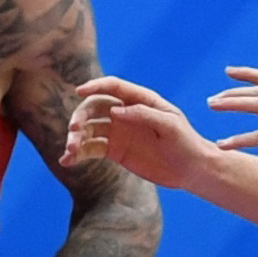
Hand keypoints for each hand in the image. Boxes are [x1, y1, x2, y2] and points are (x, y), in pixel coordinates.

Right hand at [63, 73, 223, 187]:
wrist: (191, 170)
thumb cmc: (186, 143)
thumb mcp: (170, 126)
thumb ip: (143, 115)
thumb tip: (115, 111)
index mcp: (140, 100)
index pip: (113, 87)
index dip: (95, 86)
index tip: (79, 91)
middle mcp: (125, 113)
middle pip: (94, 108)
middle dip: (80, 117)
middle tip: (74, 131)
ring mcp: (118, 132)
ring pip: (89, 129)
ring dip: (75, 138)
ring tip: (70, 151)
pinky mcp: (114, 151)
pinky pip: (91, 149)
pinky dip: (77, 154)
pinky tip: (67, 161)